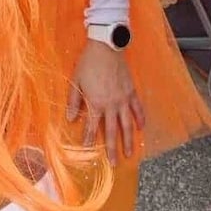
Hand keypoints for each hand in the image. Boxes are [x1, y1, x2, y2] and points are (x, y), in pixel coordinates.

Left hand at [68, 40, 144, 163]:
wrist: (106, 47)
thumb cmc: (88, 63)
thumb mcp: (76, 81)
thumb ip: (73, 101)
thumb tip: (69, 118)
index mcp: (96, 103)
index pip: (92, 126)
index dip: (89, 138)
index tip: (88, 149)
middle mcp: (111, 105)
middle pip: (113, 131)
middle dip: (113, 148)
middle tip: (114, 163)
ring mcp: (123, 99)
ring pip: (128, 124)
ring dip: (129, 140)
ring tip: (130, 153)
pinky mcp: (131, 91)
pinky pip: (138, 108)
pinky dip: (140, 119)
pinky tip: (141, 128)